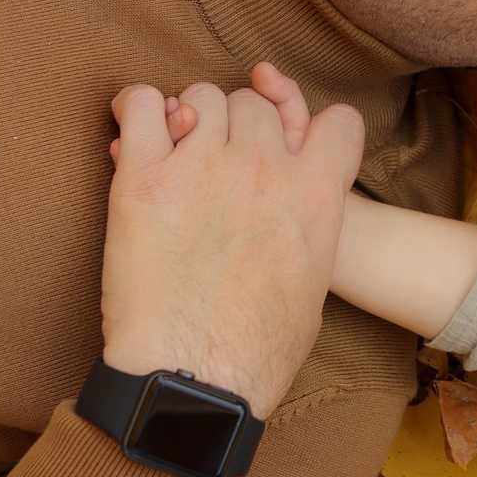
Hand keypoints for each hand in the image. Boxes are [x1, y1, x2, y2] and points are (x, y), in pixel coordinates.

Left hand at [102, 65, 364, 417]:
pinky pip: (140, 104)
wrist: (193, 379)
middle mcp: (265, 168)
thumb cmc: (255, 352)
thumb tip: (289, 209)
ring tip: (177, 154)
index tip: (290, 150)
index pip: (339, 122)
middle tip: (218, 165)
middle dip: (240, 127)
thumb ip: (308, 226)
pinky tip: (137, 128)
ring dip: (192, 118)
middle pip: (256, 104)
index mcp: (316, 195)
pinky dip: (137, 107)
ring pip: (203, 97)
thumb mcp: (314, 284)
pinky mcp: (144, 178)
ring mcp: (203, 167)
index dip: (312, 132)